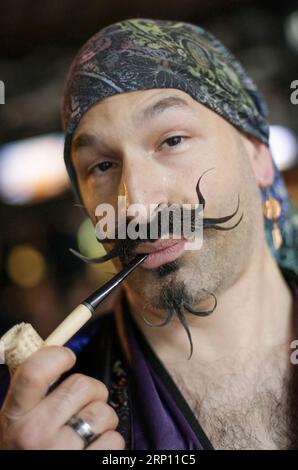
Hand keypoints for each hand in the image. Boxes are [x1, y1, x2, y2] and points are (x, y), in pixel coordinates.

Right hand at [0, 346, 124, 449]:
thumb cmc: (27, 452)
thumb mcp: (17, 424)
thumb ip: (31, 392)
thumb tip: (56, 350)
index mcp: (13, 418)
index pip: (33, 371)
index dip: (57, 355)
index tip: (68, 357)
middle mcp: (33, 435)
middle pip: (82, 385)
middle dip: (93, 391)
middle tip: (87, 404)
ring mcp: (61, 454)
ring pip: (104, 412)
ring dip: (104, 420)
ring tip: (89, 433)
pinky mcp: (87, 467)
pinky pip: (115, 440)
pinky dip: (111, 444)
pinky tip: (95, 452)